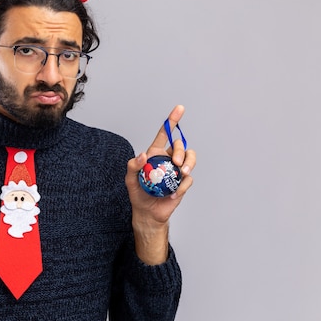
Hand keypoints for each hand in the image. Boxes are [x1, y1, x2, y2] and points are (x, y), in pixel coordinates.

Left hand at [125, 105, 195, 263]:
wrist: (147, 212)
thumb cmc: (138, 193)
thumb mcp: (129, 179)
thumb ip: (133, 165)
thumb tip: (143, 155)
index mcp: (155, 154)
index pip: (164, 134)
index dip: (172, 120)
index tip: (180, 108)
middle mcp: (168, 159)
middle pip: (179, 146)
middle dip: (180, 151)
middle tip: (176, 163)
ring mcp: (177, 171)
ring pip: (190, 158)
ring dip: (188, 163)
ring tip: (182, 173)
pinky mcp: (183, 183)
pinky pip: (188, 179)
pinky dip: (182, 186)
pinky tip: (173, 194)